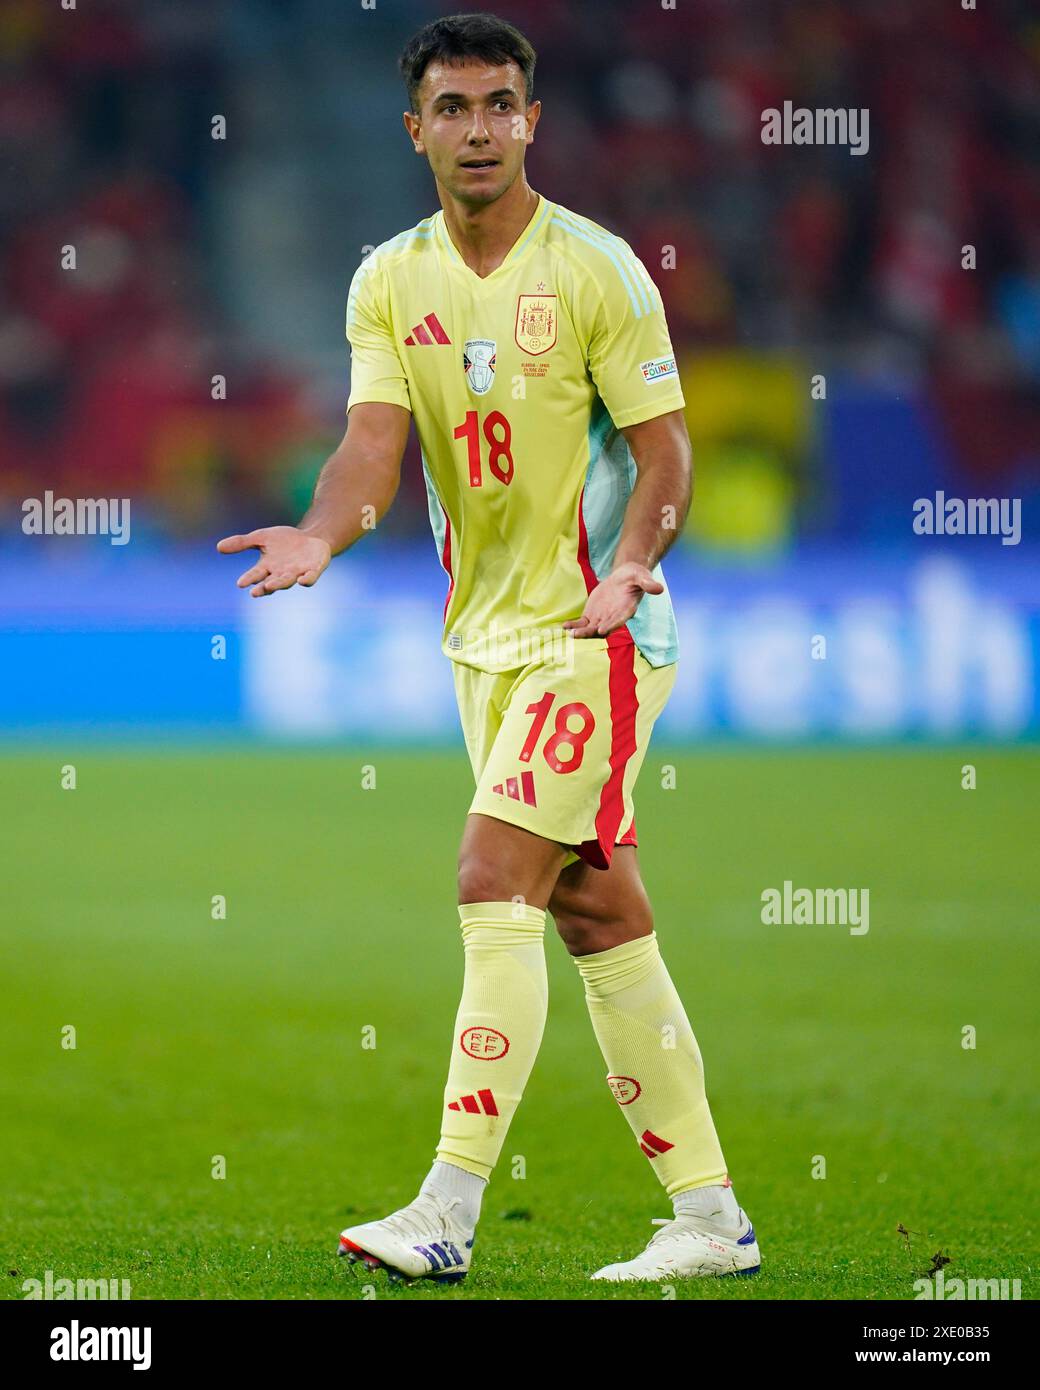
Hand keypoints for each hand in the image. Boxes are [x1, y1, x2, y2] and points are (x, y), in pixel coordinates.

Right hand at [216, 526, 331, 596]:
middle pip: (271, 583)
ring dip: (280, 584)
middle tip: (255, 592)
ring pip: (287, 581)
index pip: (256, 575)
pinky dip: (307, 580)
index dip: (249, 579)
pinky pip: (310, 578)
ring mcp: (298, 573)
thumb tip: (218, 547)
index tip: (241, 583)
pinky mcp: (313, 570)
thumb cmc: (284, 541)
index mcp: (267, 567)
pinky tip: (303, 580)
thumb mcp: (261, 537)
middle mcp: (281, 573)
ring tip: (271, 585)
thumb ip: (242, 543)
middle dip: (264, 588)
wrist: (312, 538)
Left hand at [562, 561, 663, 637]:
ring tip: (569, 633)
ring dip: (580, 632)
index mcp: (626, 610)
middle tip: (578, 634)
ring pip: (590, 629)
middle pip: (602, 629)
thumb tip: (660, 589)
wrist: (625, 577)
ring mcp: (602, 617)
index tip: (601, 630)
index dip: (610, 625)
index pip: (618, 621)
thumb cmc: (636, 576)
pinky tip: (564, 627)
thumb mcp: (642, 577)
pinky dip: (574, 626)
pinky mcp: (593, 614)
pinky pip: (582, 623)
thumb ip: (648, 584)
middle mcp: (613, 618)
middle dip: (590, 633)